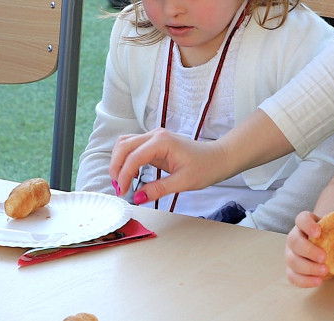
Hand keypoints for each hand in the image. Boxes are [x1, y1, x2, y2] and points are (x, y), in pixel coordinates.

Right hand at [109, 128, 228, 204]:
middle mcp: (154, 135)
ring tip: (122, 181)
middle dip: (116, 167)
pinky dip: (126, 160)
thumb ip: (158, 189)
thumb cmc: (205, 167)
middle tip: (118, 188)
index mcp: (162, 142)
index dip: (124, 175)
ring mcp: (153, 136)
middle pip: (123, 146)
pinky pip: (132, 147)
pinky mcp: (153, 143)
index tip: (123, 192)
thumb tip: (137, 198)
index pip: (133, 157)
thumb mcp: (183, 182)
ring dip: (119, 162)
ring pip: (124, 144)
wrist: (218, 158)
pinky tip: (130, 174)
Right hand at [285, 211, 333, 286]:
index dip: (307, 225)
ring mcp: (292, 253)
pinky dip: (304, 280)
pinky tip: (318, 281)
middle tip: (324, 258)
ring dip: (308, 268)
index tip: (318, 232)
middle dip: (308, 251)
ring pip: (292, 260)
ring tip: (325, 271)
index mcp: (306, 223)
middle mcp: (295, 237)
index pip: (302, 219)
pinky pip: (292, 276)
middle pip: (294, 241)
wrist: (333, 249)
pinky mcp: (293, 269)